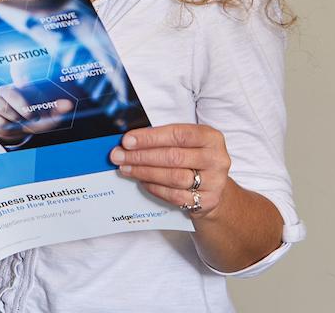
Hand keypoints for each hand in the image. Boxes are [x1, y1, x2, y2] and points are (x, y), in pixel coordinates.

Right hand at [0, 86, 72, 145]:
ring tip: (17, 122)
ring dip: (13, 119)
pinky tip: (6, 124)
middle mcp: (4, 89)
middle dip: (23, 108)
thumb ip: (57, 110)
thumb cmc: (29, 119)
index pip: (21, 79)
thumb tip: (69, 104)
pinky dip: (2, 125)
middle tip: (31, 117)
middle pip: (11, 93)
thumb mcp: (44, 117)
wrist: (9, 129)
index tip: (30, 89)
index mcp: (20, 86)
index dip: (24, 80)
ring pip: (2, 108)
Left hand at [110, 124, 232, 217]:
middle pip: (173, 157)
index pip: (177, 134)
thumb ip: (161, 139)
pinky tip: (142, 181)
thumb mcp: (185, 143)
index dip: (150, 137)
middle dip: (141, 156)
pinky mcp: (208, 201)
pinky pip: (175, 196)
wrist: (212, 186)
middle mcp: (216, 159)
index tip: (127, 140)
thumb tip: (128, 141)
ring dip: (144, 172)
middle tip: (118, 156)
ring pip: (173, 177)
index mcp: (210, 137)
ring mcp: (214, 182)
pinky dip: (155, 188)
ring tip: (126, 168)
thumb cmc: (192, 158)